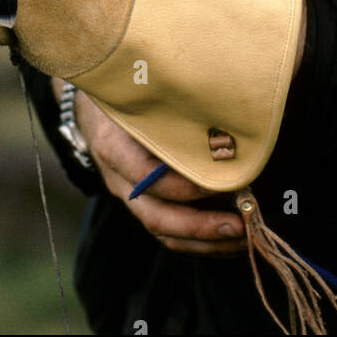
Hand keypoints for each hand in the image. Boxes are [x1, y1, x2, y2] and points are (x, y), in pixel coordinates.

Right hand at [69, 85, 245, 255]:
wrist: (93, 110)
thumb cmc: (125, 94)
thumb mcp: (141, 94)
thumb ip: (172, 112)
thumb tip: (224, 130)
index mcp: (113, 147)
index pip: (145, 176)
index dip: (184, 185)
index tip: (222, 182)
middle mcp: (117, 179)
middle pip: (154, 216)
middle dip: (200, 227)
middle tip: (240, 226)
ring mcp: (127, 196)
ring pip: (163, 232)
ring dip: (205, 242)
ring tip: (243, 237)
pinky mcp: (141, 205)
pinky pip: (168, 232)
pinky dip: (200, 240)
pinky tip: (228, 236)